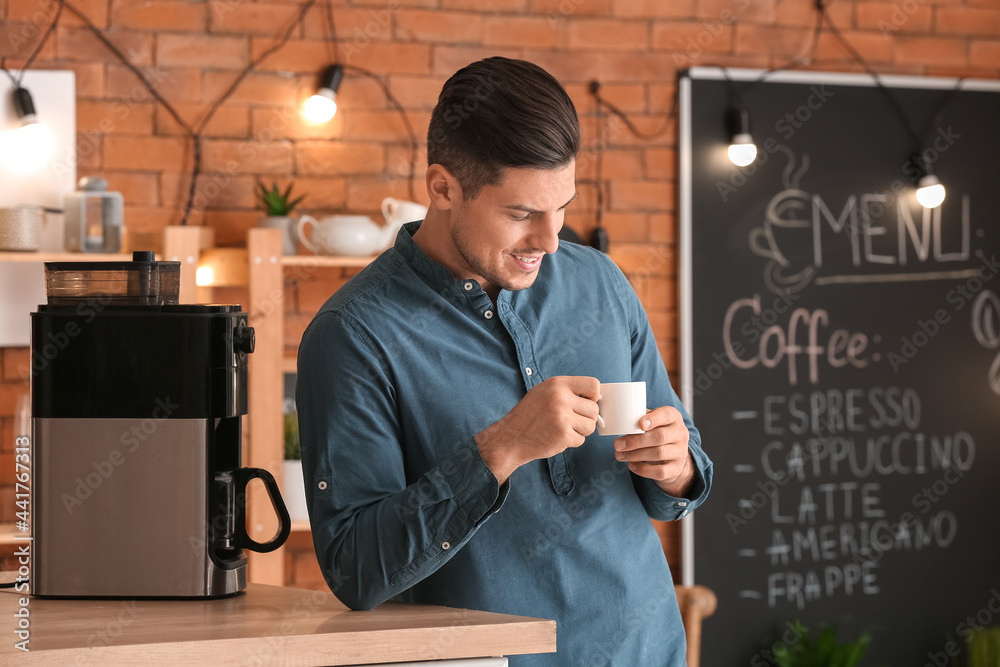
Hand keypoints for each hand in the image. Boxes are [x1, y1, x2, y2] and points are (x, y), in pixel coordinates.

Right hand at [476, 376, 600, 483]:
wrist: (511, 437)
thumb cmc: (529, 415)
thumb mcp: (544, 392)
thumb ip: (567, 391)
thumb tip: (596, 397)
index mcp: (557, 384)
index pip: (594, 385)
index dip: (594, 396)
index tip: (585, 403)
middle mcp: (560, 398)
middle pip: (594, 409)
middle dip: (586, 418)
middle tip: (571, 421)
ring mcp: (562, 417)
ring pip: (590, 426)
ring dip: (580, 431)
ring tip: (564, 429)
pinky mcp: (563, 435)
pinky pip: (581, 439)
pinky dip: (572, 441)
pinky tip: (557, 437)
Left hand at [612, 405, 693, 496]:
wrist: (673, 455)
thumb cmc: (657, 432)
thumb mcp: (652, 421)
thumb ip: (640, 418)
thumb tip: (620, 421)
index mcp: (673, 417)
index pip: (666, 415)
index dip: (653, 419)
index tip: (639, 424)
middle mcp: (680, 433)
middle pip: (660, 437)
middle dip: (636, 441)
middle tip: (618, 445)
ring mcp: (680, 452)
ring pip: (659, 454)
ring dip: (635, 455)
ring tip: (620, 455)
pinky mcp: (676, 469)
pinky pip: (660, 471)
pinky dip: (643, 470)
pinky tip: (631, 465)